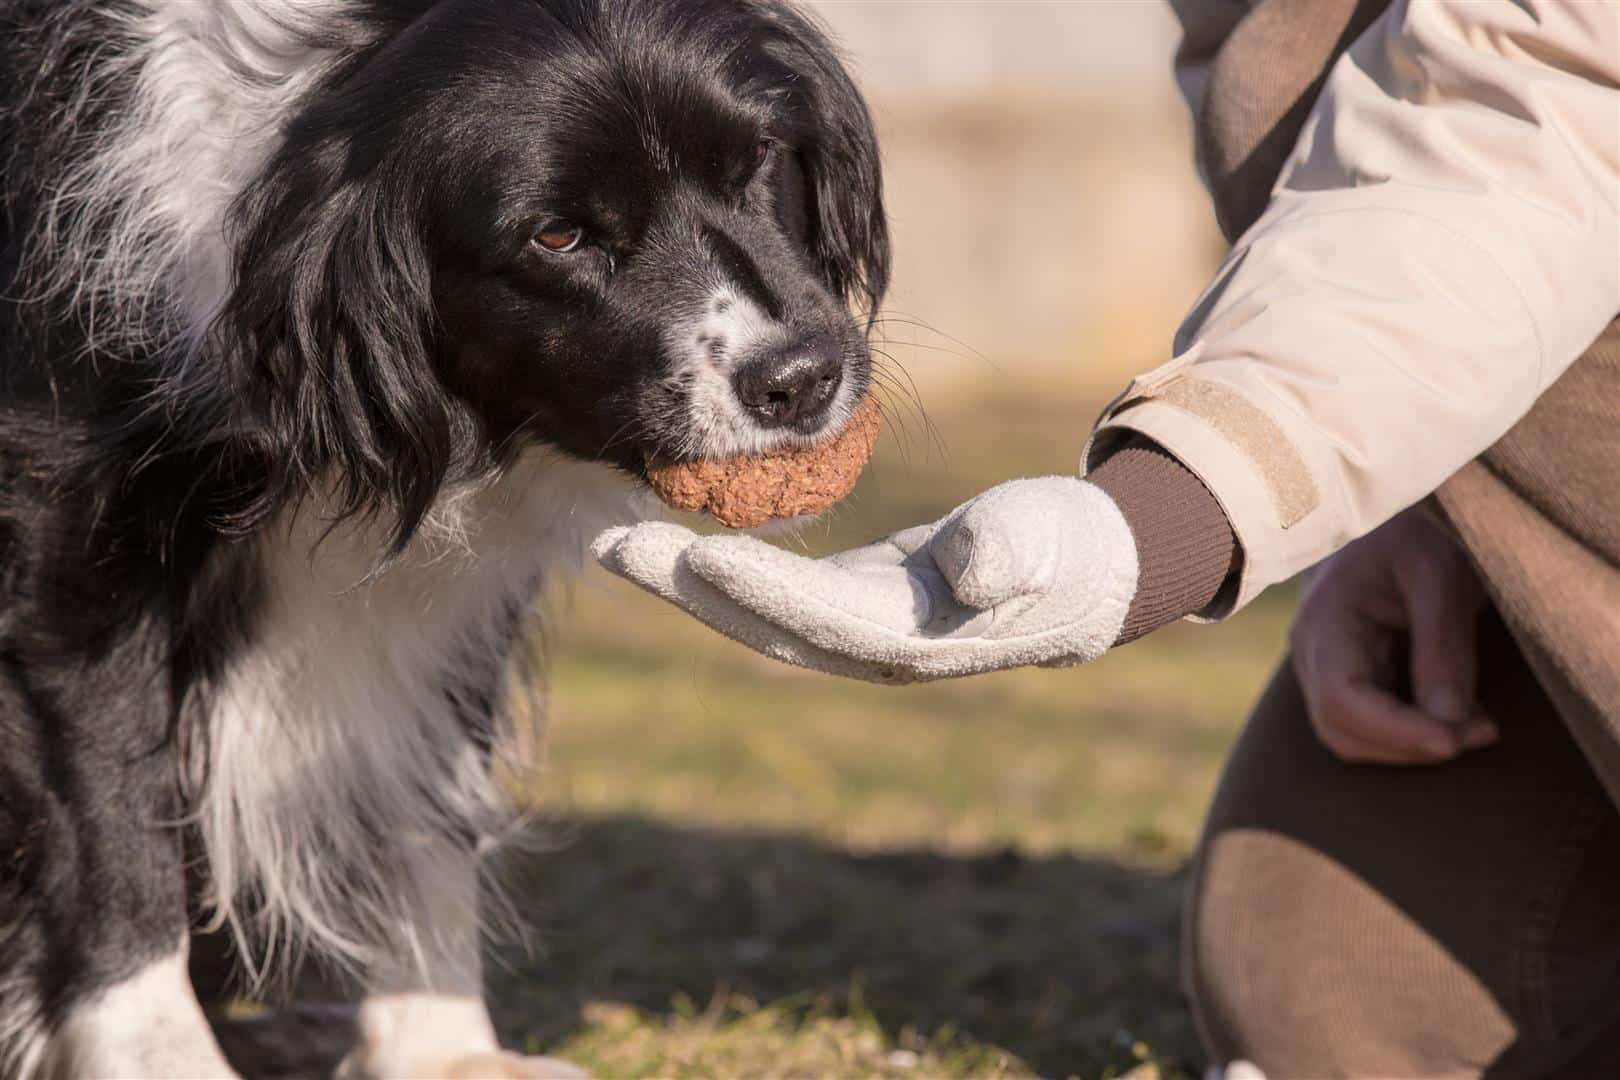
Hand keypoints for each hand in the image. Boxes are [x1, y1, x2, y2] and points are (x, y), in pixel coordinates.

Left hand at [593, 477, 1139, 683]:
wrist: (1083, 575)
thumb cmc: (1068, 555)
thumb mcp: (1049, 548)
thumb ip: (1009, 558)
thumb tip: (972, 574)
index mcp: (910, 638)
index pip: (820, 616)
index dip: (759, 588)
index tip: (697, 555)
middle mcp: (867, 644)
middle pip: (760, 621)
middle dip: (684, 588)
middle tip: (610, 545)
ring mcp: (852, 626)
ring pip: (752, 606)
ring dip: (683, 576)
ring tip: (613, 538)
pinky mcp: (848, 598)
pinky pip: (768, 585)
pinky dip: (719, 562)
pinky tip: (675, 532)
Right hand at [1290, 506, 1497, 763]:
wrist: (1402, 511)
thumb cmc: (1421, 530)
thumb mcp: (1443, 572)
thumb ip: (1444, 644)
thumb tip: (1448, 721)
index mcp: (1326, 619)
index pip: (1342, 699)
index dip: (1394, 731)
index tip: (1455, 741)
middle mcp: (1313, 649)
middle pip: (1340, 729)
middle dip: (1407, 745)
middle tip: (1482, 731)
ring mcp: (1325, 664)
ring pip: (1350, 735)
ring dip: (1409, 746)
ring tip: (1476, 726)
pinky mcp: (1349, 672)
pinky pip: (1365, 722)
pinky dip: (1408, 733)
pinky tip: (1455, 717)